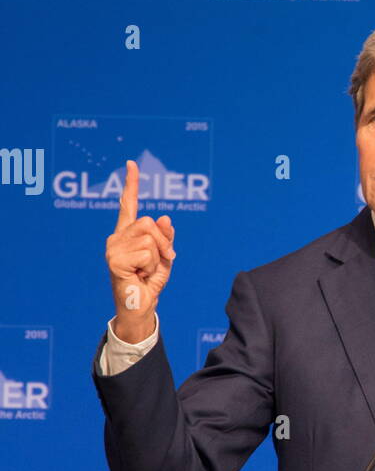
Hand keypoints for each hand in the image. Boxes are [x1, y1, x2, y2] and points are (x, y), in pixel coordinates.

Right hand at [105, 160, 175, 342]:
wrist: (140, 306)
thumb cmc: (150, 282)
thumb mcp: (164, 256)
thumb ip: (165, 237)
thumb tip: (164, 217)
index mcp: (128, 233)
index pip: (128, 205)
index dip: (131, 184)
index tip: (131, 163)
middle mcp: (117, 237)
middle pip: (149, 223)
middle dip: (163, 243)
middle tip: (161, 261)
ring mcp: (113, 247)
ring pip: (150, 238)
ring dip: (157, 257)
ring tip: (146, 271)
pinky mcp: (114, 259)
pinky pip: (146, 253)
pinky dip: (151, 267)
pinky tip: (140, 276)